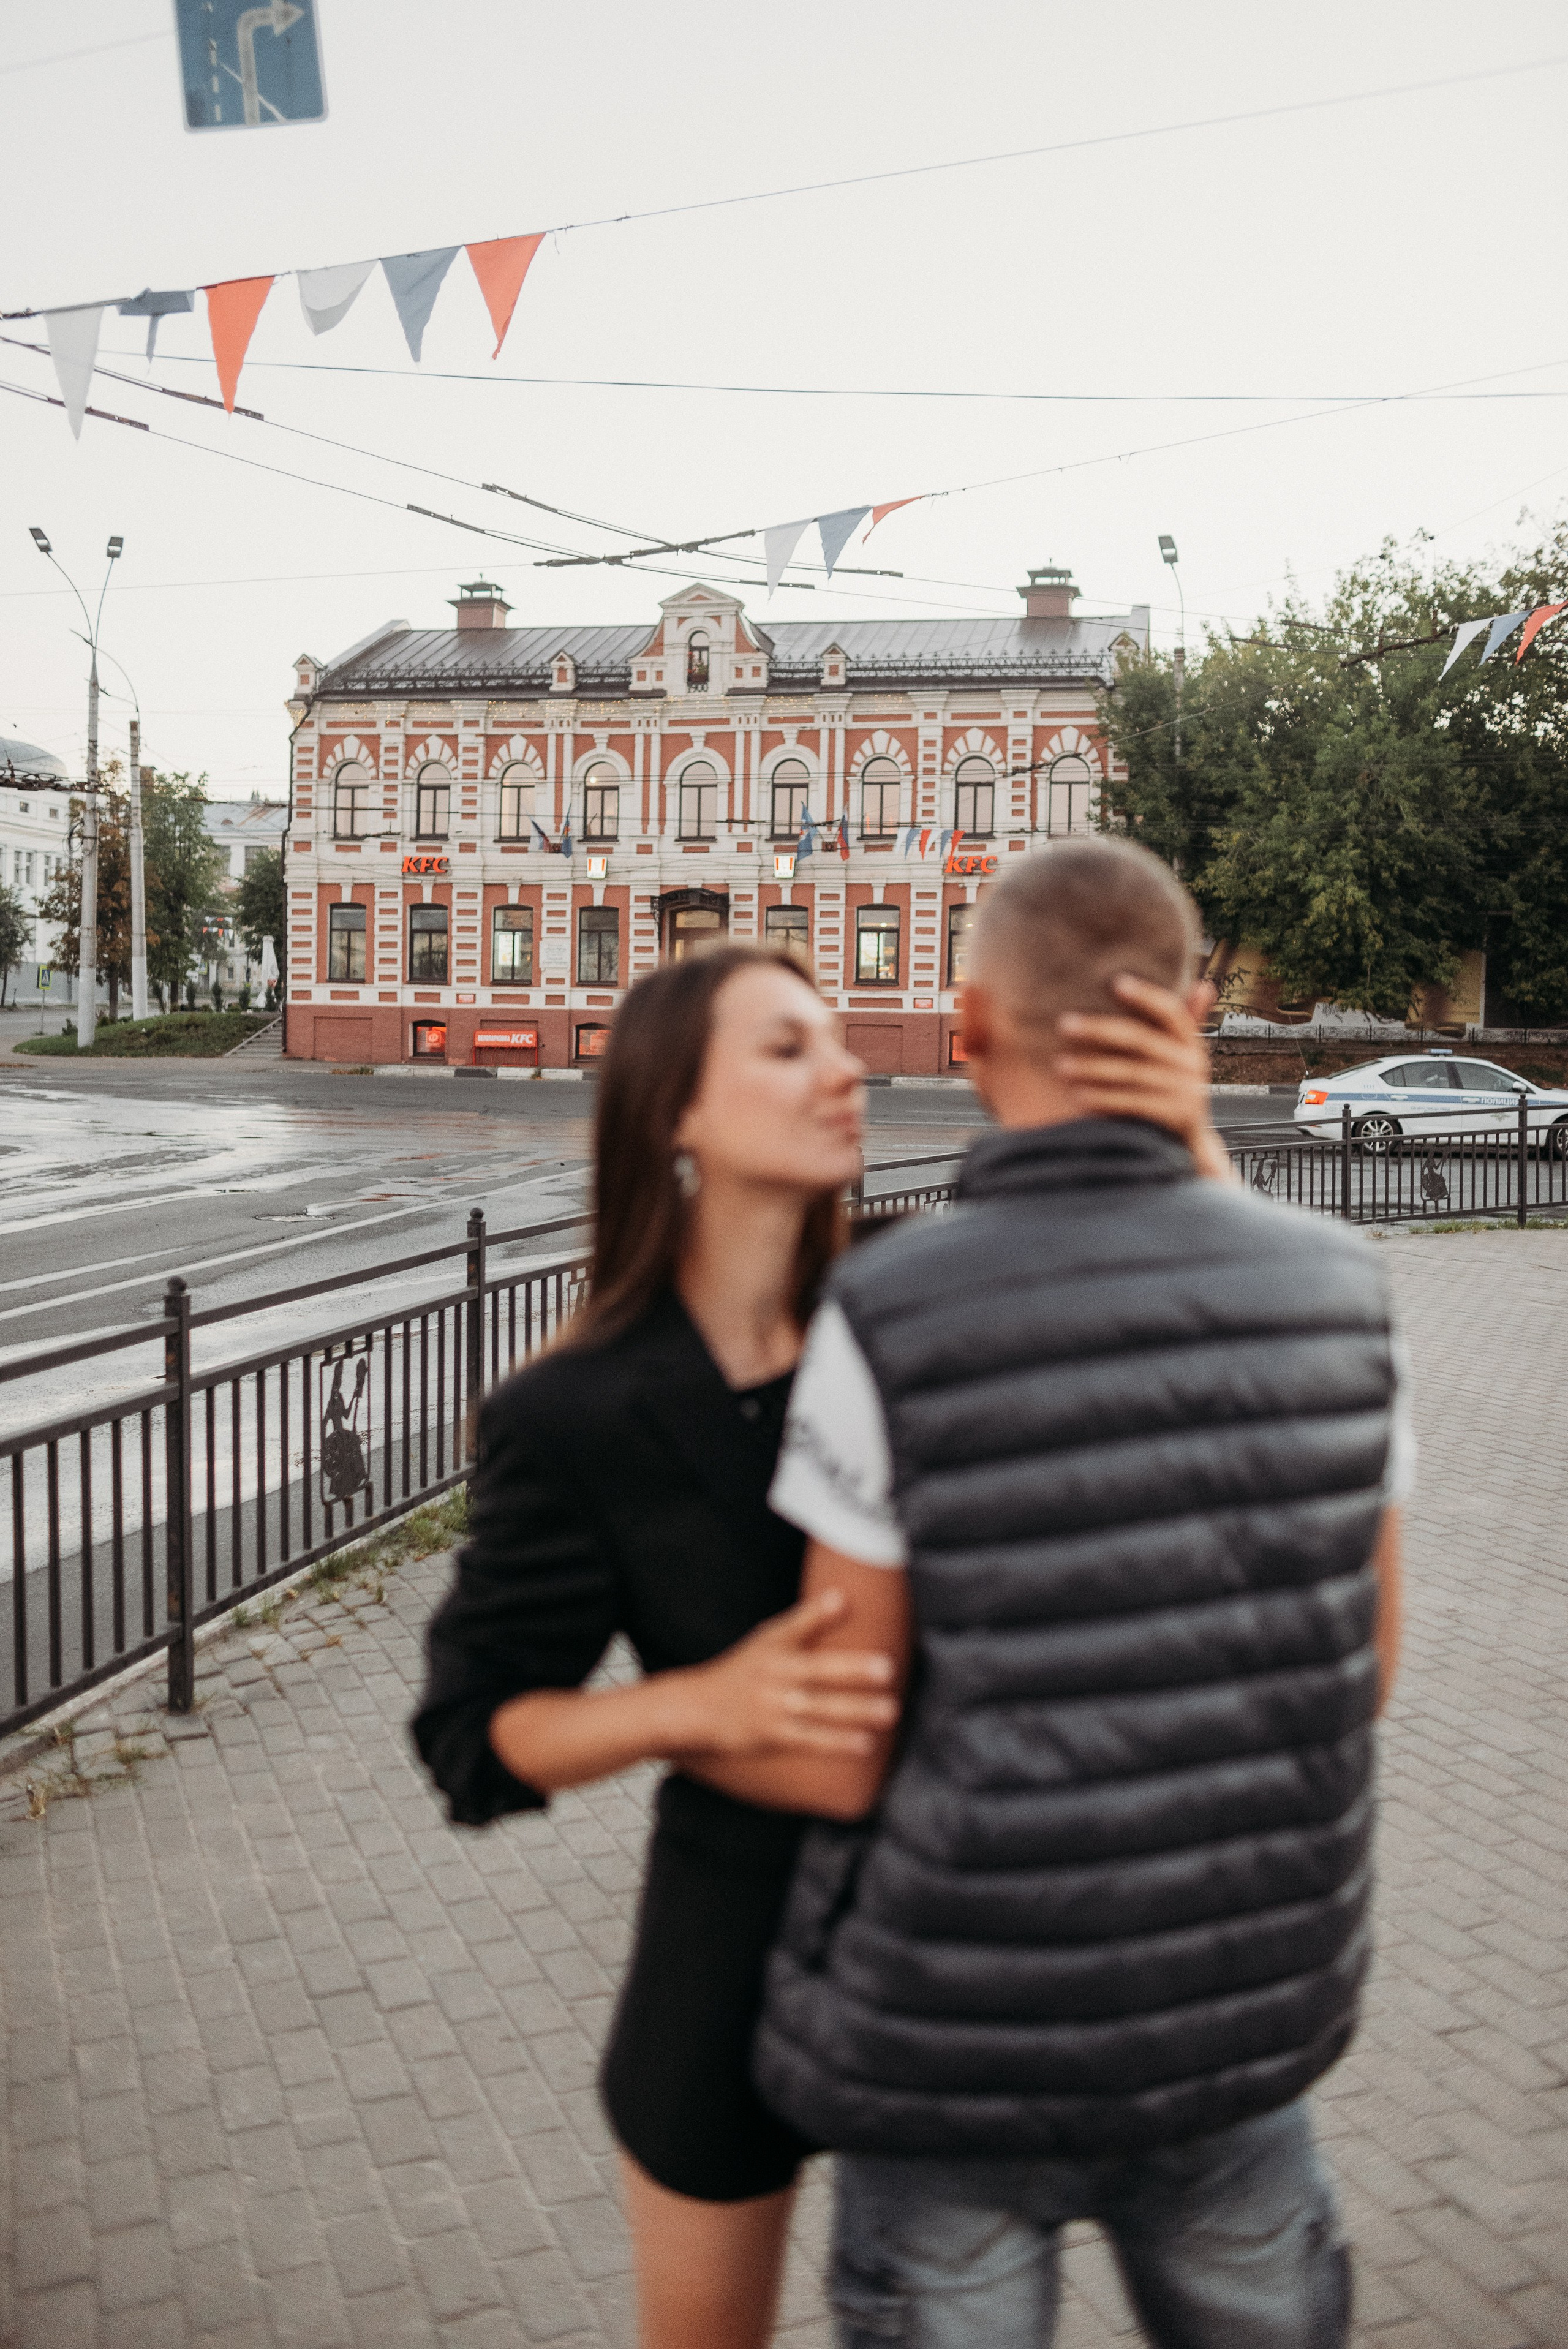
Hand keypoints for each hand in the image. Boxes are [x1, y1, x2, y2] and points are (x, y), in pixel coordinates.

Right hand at [661, 1589, 898, 1759]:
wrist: (697, 1710)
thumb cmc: (744, 1670)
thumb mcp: (770, 1639)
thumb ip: (808, 1620)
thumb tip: (844, 1595)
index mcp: (774, 1644)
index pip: (797, 1624)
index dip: (819, 1611)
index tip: (844, 1599)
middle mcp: (774, 1673)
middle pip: (818, 1670)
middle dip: (853, 1670)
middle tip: (888, 1669)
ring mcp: (773, 1706)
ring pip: (821, 1709)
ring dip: (856, 1712)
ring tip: (890, 1711)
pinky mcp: (774, 1736)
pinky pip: (810, 1740)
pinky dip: (837, 1743)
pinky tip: (865, 1743)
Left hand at [1054, 974, 1234, 1182]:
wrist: (1187, 1145)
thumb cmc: (1170, 1091)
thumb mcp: (1179, 1058)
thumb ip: (1185, 1023)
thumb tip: (1204, 983)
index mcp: (1190, 1043)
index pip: (1170, 1011)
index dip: (1146, 995)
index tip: (1115, 981)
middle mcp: (1193, 1063)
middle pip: (1141, 1040)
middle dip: (1099, 1030)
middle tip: (1063, 1024)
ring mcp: (1187, 1092)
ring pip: (1132, 1074)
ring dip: (1092, 1069)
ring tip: (1060, 1066)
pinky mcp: (1177, 1118)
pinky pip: (1134, 1104)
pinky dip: (1105, 1099)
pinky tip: (1077, 1096)